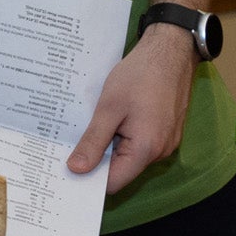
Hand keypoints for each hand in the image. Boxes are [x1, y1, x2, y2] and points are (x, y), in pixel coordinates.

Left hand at [67, 23, 194, 192]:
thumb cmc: (140, 76)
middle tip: (65, 149)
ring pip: (128, 155)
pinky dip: (120, 136)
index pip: (113, 182)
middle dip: (95, 162)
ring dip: (107, 146)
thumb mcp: (109, 108)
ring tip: (83, 131)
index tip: (65, 171)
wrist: (170, 52)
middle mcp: (159, 151)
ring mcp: (164, 141)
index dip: (89, 180)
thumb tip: (76, 169)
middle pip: (121, 170)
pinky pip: (137, 142)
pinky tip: (104, 122)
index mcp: (147, 150)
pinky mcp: (164, 130)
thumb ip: (94, 141)